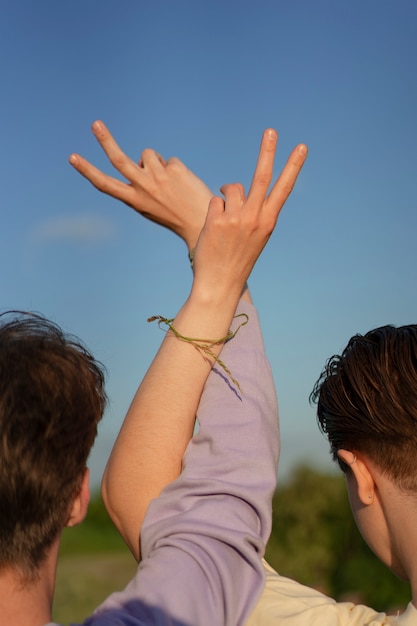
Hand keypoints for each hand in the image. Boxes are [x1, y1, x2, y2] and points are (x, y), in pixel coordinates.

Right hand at [69, 121, 212, 251]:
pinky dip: (175, 169)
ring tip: (170, 182)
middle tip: (95, 124)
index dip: (87, 170)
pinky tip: (184, 184)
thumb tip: (141, 160)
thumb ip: (140, 184)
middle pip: (118, 159)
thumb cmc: (174, 215)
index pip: (105, 184)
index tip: (72, 157)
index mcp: (133, 200)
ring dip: (156, 163)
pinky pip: (169, 160)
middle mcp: (143, 187)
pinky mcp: (174, 169)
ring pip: (148, 154)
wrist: (202, 222)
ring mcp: (158, 177)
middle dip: (105, 140)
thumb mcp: (150, 206)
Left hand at [192, 129, 307, 300]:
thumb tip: (236, 188)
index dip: (293, 166)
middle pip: (262, 176)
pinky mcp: (218, 220)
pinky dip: (213, 211)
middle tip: (271, 131)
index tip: (302, 147)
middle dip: (267, 151)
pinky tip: (213, 230)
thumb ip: (252, 212)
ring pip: (231, 189)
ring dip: (225, 197)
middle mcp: (255, 218)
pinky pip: (215, 201)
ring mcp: (237, 218)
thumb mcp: (254, 236)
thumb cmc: (236, 259)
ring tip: (223, 222)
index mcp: (268, 222)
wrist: (220, 283)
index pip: (283, 188)